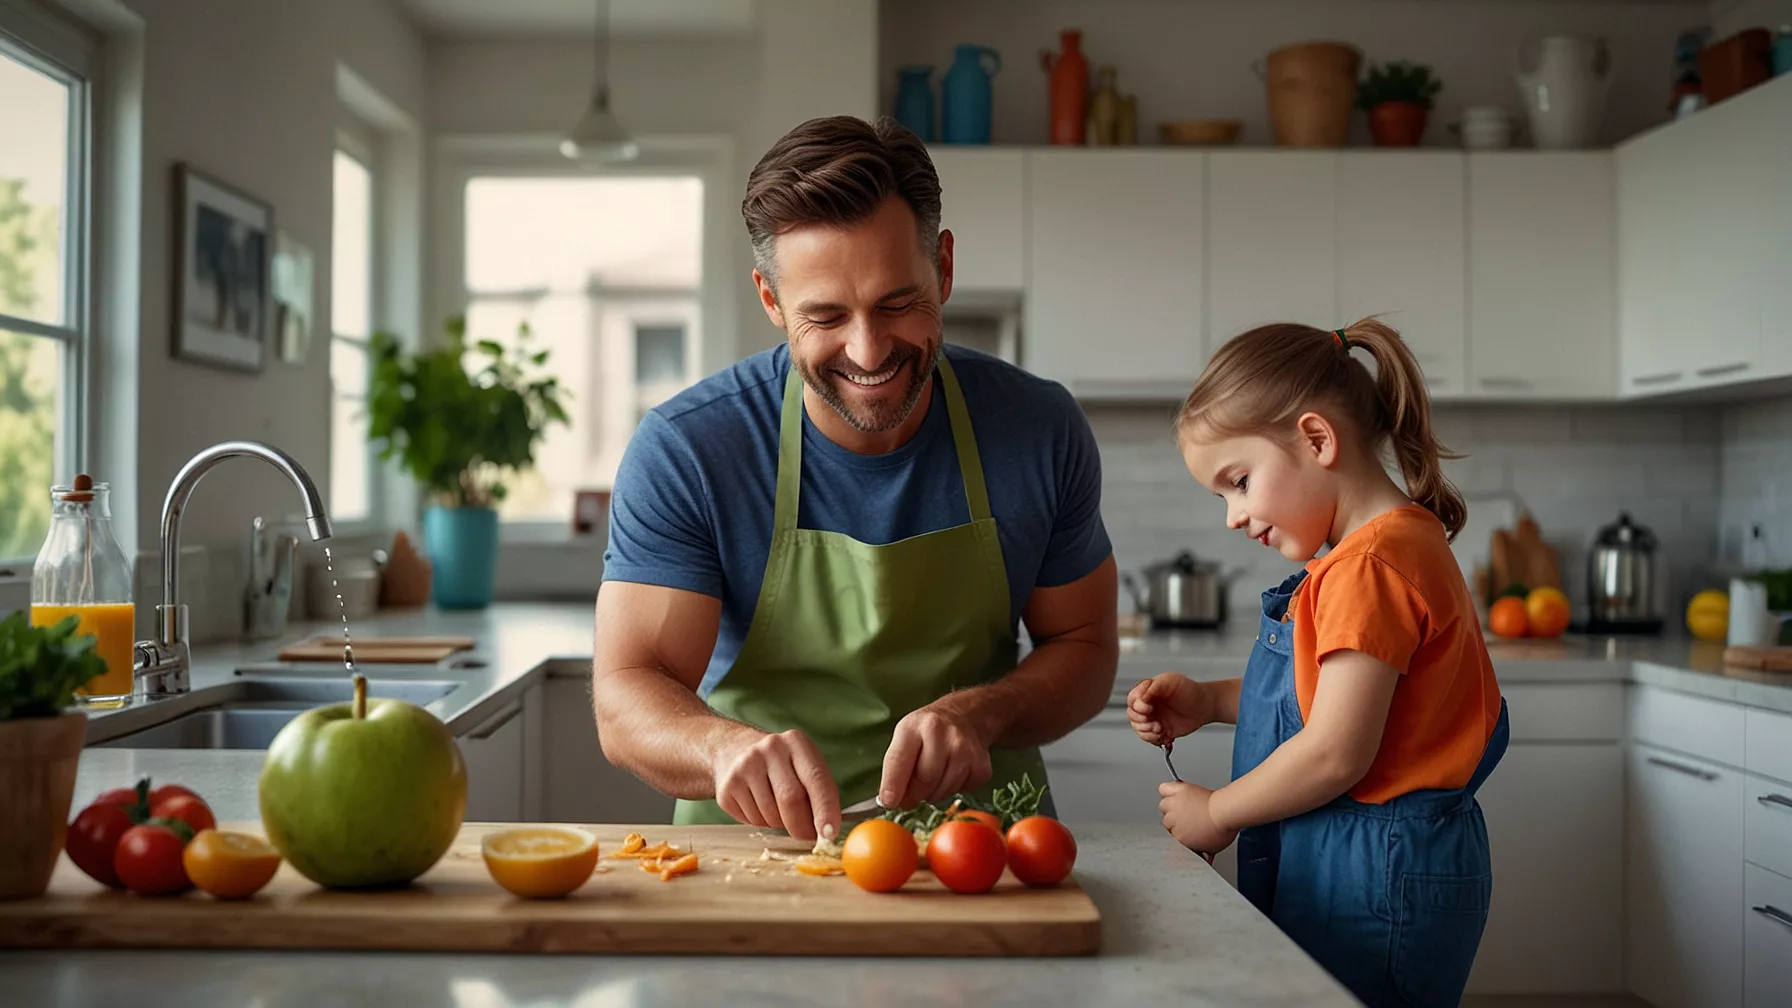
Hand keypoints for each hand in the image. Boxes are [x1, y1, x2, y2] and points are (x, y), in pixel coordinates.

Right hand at [713, 729, 840, 842]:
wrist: (734, 751)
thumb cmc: (782, 767)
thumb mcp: (804, 767)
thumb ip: (819, 793)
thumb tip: (827, 832)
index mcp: (796, 742)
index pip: (816, 778)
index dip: (825, 809)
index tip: (829, 834)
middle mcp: (770, 749)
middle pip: (790, 799)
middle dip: (801, 826)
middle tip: (807, 837)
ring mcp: (745, 765)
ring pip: (770, 814)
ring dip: (780, 825)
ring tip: (778, 811)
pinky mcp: (727, 786)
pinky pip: (751, 820)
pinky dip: (761, 823)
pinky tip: (758, 806)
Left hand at [880, 703, 992, 808]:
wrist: (965, 716)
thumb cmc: (928, 731)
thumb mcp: (905, 737)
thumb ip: (895, 767)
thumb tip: (891, 801)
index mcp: (914, 727)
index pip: (899, 761)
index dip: (892, 786)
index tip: (889, 802)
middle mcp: (942, 735)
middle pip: (923, 782)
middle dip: (915, 794)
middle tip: (913, 791)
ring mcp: (965, 750)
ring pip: (942, 792)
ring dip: (933, 794)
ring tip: (935, 776)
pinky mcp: (981, 767)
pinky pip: (961, 793)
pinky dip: (953, 790)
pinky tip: (953, 773)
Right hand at [1128, 673, 1213, 745]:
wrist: (1205, 707)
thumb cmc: (1191, 690)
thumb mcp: (1171, 681)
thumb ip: (1154, 687)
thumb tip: (1142, 698)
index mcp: (1148, 691)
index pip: (1133, 698)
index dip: (1137, 705)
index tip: (1148, 708)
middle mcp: (1148, 704)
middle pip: (1132, 714)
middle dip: (1141, 721)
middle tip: (1154, 722)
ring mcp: (1153, 717)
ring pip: (1138, 727)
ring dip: (1146, 731)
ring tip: (1160, 729)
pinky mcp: (1159, 730)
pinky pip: (1148, 737)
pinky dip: (1153, 739)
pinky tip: (1163, 735)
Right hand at [1159, 781, 1237, 855]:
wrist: (1225, 812)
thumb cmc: (1222, 828)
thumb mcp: (1212, 847)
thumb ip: (1199, 848)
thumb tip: (1200, 849)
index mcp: (1179, 838)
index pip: (1172, 835)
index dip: (1181, 832)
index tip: (1187, 830)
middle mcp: (1173, 822)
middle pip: (1167, 820)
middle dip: (1176, 819)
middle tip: (1187, 817)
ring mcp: (1174, 805)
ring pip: (1163, 805)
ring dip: (1171, 805)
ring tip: (1182, 805)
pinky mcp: (1178, 791)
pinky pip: (1164, 788)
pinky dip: (1168, 789)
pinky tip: (1175, 793)